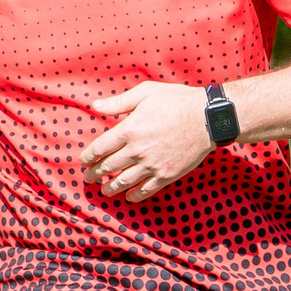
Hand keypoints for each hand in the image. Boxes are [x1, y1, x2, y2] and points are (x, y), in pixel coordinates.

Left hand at [83, 82, 214, 200]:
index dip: (87, 156)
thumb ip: (119, 102)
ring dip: (110, 188)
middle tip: (88, 178)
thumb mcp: (146, 92)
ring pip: (124, 182)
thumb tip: (95, 106)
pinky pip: (146, 190)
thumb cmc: (177, 101)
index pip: (99, 147)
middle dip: (94, 174)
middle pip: (108, 167)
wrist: (207, 118)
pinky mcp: (166, 175)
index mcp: (129, 129)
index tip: (82, 161)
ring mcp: (152, 165)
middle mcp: (137, 150)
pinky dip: (135, 196)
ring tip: (104, 190)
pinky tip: (129, 197)